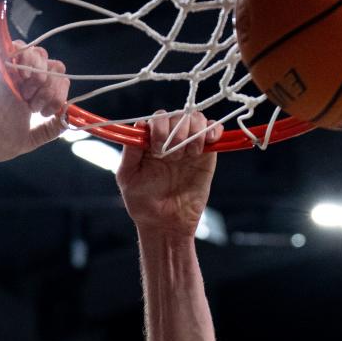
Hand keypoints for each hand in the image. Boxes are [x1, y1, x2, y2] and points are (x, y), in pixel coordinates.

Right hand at [0, 41, 70, 169]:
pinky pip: (16, 47)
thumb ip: (49, 130)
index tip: (48, 112)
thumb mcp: (31, 139)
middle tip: (36, 106)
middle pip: (53, 65)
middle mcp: (25, 81)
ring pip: (39, 54)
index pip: (59, 79)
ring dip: (41, 73)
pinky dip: (26, 58)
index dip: (60, 93)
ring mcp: (12, 72)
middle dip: (52, 86)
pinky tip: (24, 78)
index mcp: (34, 94)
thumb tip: (67, 119)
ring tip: (28, 94)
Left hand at [116, 110, 221, 236]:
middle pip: (179, 115)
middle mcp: (170, 140)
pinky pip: (214, 131)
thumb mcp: (128, 177)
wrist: (166, 224)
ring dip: (194, 132)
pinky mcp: (207, 155)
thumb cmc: (142, 203)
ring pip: (196, 119)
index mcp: (150, 142)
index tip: (157, 149)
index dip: (160, 128)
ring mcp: (189, 145)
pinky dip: (213, 130)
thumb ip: (130, 151)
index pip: (158, 118)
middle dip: (177, 132)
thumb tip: (139, 125)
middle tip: (174, 157)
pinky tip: (207, 142)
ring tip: (190, 154)